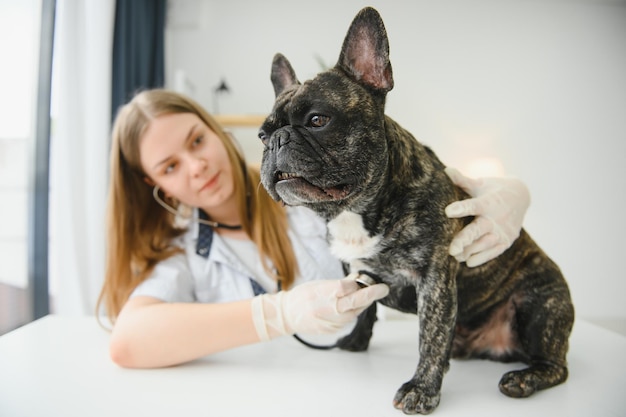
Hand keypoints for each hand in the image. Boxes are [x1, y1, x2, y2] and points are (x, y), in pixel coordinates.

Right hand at [251, 275, 388, 340]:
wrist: (288, 316)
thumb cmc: (303, 296)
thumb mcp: (318, 285)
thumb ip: (338, 284)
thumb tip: (358, 281)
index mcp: (321, 294)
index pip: (345, 287)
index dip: (356, 283)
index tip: (362, 279)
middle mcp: (327, 309)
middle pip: (355, 301)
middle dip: (371, 294)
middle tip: (383, 289)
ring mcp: (331, 322)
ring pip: (355, 312)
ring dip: (362, 303)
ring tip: (362, 295)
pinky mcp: (333, 330)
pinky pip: (349, 319)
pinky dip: (352, 312)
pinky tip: (347, 306)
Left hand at [444, 167, 529, 266]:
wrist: (521, 196)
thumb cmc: (493, 189)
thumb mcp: (479, 184)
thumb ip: (462, 180)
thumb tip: (446, 170)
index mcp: (489, 201)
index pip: (474, 205)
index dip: (462, 208)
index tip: (448, 211)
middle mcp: (498, 217)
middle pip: (479, 230)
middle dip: (465, 239)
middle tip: (451, 249)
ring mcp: (504, 230)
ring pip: (485, 243)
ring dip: (470, 251)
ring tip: (455, 256)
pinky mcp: (507, 240)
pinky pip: (494, 251)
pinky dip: (482, 257)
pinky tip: (468, 262)